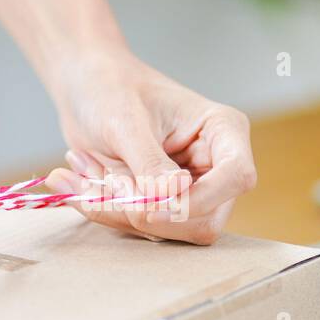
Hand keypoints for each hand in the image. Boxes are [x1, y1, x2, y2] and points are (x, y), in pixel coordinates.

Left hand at [43, 49, 256, 243]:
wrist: (86, 88)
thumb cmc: (111, 88)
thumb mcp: (125, 121)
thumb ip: (149, 162)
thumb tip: (173, 197)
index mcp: (222, 131)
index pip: (236, 177)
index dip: (198, 201)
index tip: (150, 208)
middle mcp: (214, 166)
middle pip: (205, 220)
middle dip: (148, 214)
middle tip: (100, 188)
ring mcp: (190, 190)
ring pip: (170, 231)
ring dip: (118, 211)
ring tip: (84, 172)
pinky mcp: (163, 205)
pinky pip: (142, 227)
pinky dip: (108, 212)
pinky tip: (84, 181)